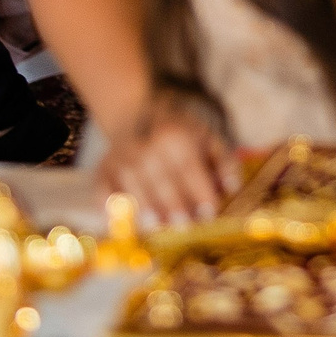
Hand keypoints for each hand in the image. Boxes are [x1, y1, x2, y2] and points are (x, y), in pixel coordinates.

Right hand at [98, 106, 234, 228]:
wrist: (139, 111)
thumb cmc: (180, 132)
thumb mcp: (208, 137)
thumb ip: (223, 163)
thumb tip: (232, 188)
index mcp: (176, 136)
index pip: (189, 167)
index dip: (200, 191)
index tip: (210, 213)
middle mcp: (146, 145)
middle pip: (161, 179)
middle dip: (174, 205)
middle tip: (184, 225)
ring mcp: (122, 156)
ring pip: (134, 185)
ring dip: (145, 208)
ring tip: (156, 225)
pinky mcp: (104, 167)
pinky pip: (102, 188)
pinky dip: (107, 204)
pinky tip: (114, 220)